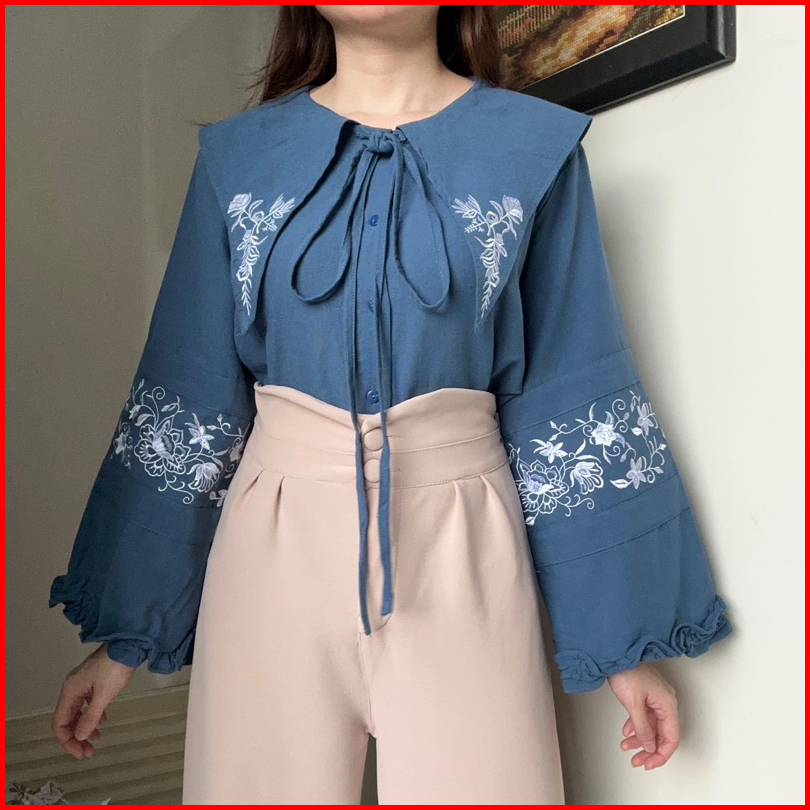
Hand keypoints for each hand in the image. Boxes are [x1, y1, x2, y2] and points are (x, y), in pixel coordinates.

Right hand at [51, 642, 136, 758]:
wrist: (129, 643)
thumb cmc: (115, 669)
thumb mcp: (104, 694)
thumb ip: (91, 716)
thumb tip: (79, 736)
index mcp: (70, 691)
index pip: (59, 723)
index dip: (67, 741)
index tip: (81, 753)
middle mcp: (72, 688)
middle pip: (67, 719)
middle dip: (76, 737)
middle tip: (90, 751)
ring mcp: (83, 684)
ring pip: (78, 712)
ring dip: (85, 727)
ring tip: (97, 739)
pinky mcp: (94, 681)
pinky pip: (87, 703)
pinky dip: (92, 715)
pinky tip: (103, 721)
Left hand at [607, 662, 678, 769]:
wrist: (614, 654)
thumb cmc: (626, 671)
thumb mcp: (633, 704)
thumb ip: (642, 728)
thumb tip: (649, 746)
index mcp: (667, 704)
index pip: (671, 738)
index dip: (661, 754)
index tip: (649, 763)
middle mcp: (664, 702)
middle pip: (661, 734)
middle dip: (648, 749)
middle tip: (637, 760)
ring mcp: (654, 699)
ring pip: (651, 727)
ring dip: (639, 739)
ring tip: (626, 747)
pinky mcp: (645, 695)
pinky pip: (644, 717)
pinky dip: (636, 726)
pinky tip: (626, 733)